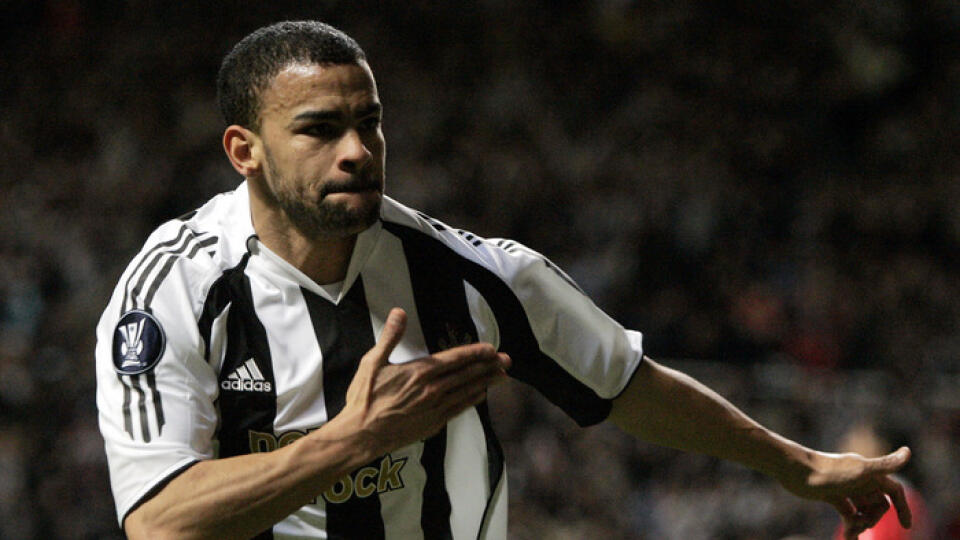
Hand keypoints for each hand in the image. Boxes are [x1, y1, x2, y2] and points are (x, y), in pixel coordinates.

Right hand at [339, 308, 510, 456]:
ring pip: (467, 392)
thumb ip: (390, 337)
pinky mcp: (433, 423)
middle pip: (467, 374)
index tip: (491, 348)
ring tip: (502, 376)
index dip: (475, 352)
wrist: (361, 435)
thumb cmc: (364, 399)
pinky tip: (480, 395)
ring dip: (485, 382)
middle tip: (507, 361)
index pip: (455, 358)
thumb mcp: (371, 362)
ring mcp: (435, 408)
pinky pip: (458, 409)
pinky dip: (472, 401)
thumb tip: (399, 312)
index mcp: (419, 372)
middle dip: (489, 366)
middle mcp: (432, 389)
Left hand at [782, 447, 911, 538]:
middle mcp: (860, 479)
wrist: (795, 470)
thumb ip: (885, 465)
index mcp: (870, 473)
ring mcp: (847, 488)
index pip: (895, 491)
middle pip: (878, 505)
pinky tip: (848, 538)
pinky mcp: (833, 495)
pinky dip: (850, 525)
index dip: (903, 507)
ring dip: (861, 524)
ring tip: (850, 532)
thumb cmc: (828, 470)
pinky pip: (848, 513)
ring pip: (863, 511)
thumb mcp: (860, 471)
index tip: (906, 526)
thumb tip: (909, 452)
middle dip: (873, 518)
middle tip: (860, 525)